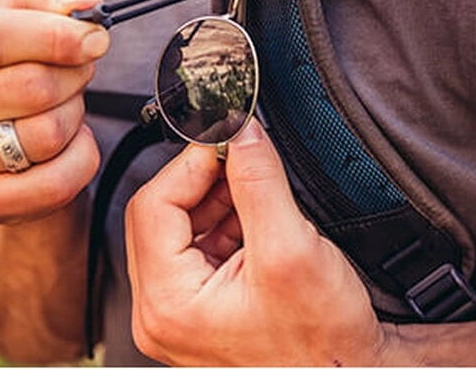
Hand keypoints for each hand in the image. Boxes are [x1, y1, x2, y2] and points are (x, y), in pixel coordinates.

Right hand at [0, 0, 106, 223]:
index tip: (96, 38)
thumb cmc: (20, 55)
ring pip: (47, 134)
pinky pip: (56, 182)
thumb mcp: (31, 6)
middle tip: (78, 75)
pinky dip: (81, 159)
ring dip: (75, 116)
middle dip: (75, 77)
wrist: (9, 135)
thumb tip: (82, 5)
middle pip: (32, 87)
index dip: (55, 37)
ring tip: (64, 108)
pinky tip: (68, 146)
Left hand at [125, 120, 391, 365]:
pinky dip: (227, 224)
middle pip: (160, 214)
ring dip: (217, 200)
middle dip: (203, 181)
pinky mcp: (201, 311)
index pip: (153, 204)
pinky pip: (199, 249)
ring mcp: (179, 314)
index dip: (191, 164)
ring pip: (179, 228)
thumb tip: (239, 129)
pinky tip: (260, 223)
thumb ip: (259, 181)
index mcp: (167, 304)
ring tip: (260, 197)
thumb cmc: (323, 345)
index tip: (227, 141)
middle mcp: (161, 313)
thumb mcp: (291, 249)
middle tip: (243, 160)